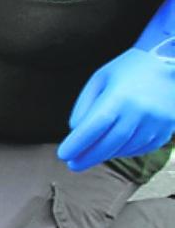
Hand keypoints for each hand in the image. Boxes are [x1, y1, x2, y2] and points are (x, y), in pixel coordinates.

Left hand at [57, 46, 174, 170]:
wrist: (170, 62)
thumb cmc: (128, 70)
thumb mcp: (100, 79)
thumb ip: (85, 105)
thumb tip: (75, 131)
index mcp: (120, 96)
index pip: (95, 126)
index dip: (78, 143)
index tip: (63, 154)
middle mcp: (140, 112)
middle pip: (110, 143)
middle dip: (88, 157)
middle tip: (72, 165)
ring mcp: (156, 122)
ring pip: (126, 148)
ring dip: (106, 155)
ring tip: (91, 155)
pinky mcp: (167, 129)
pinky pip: (142, 148)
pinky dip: (124, 152)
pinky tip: (113, 149)